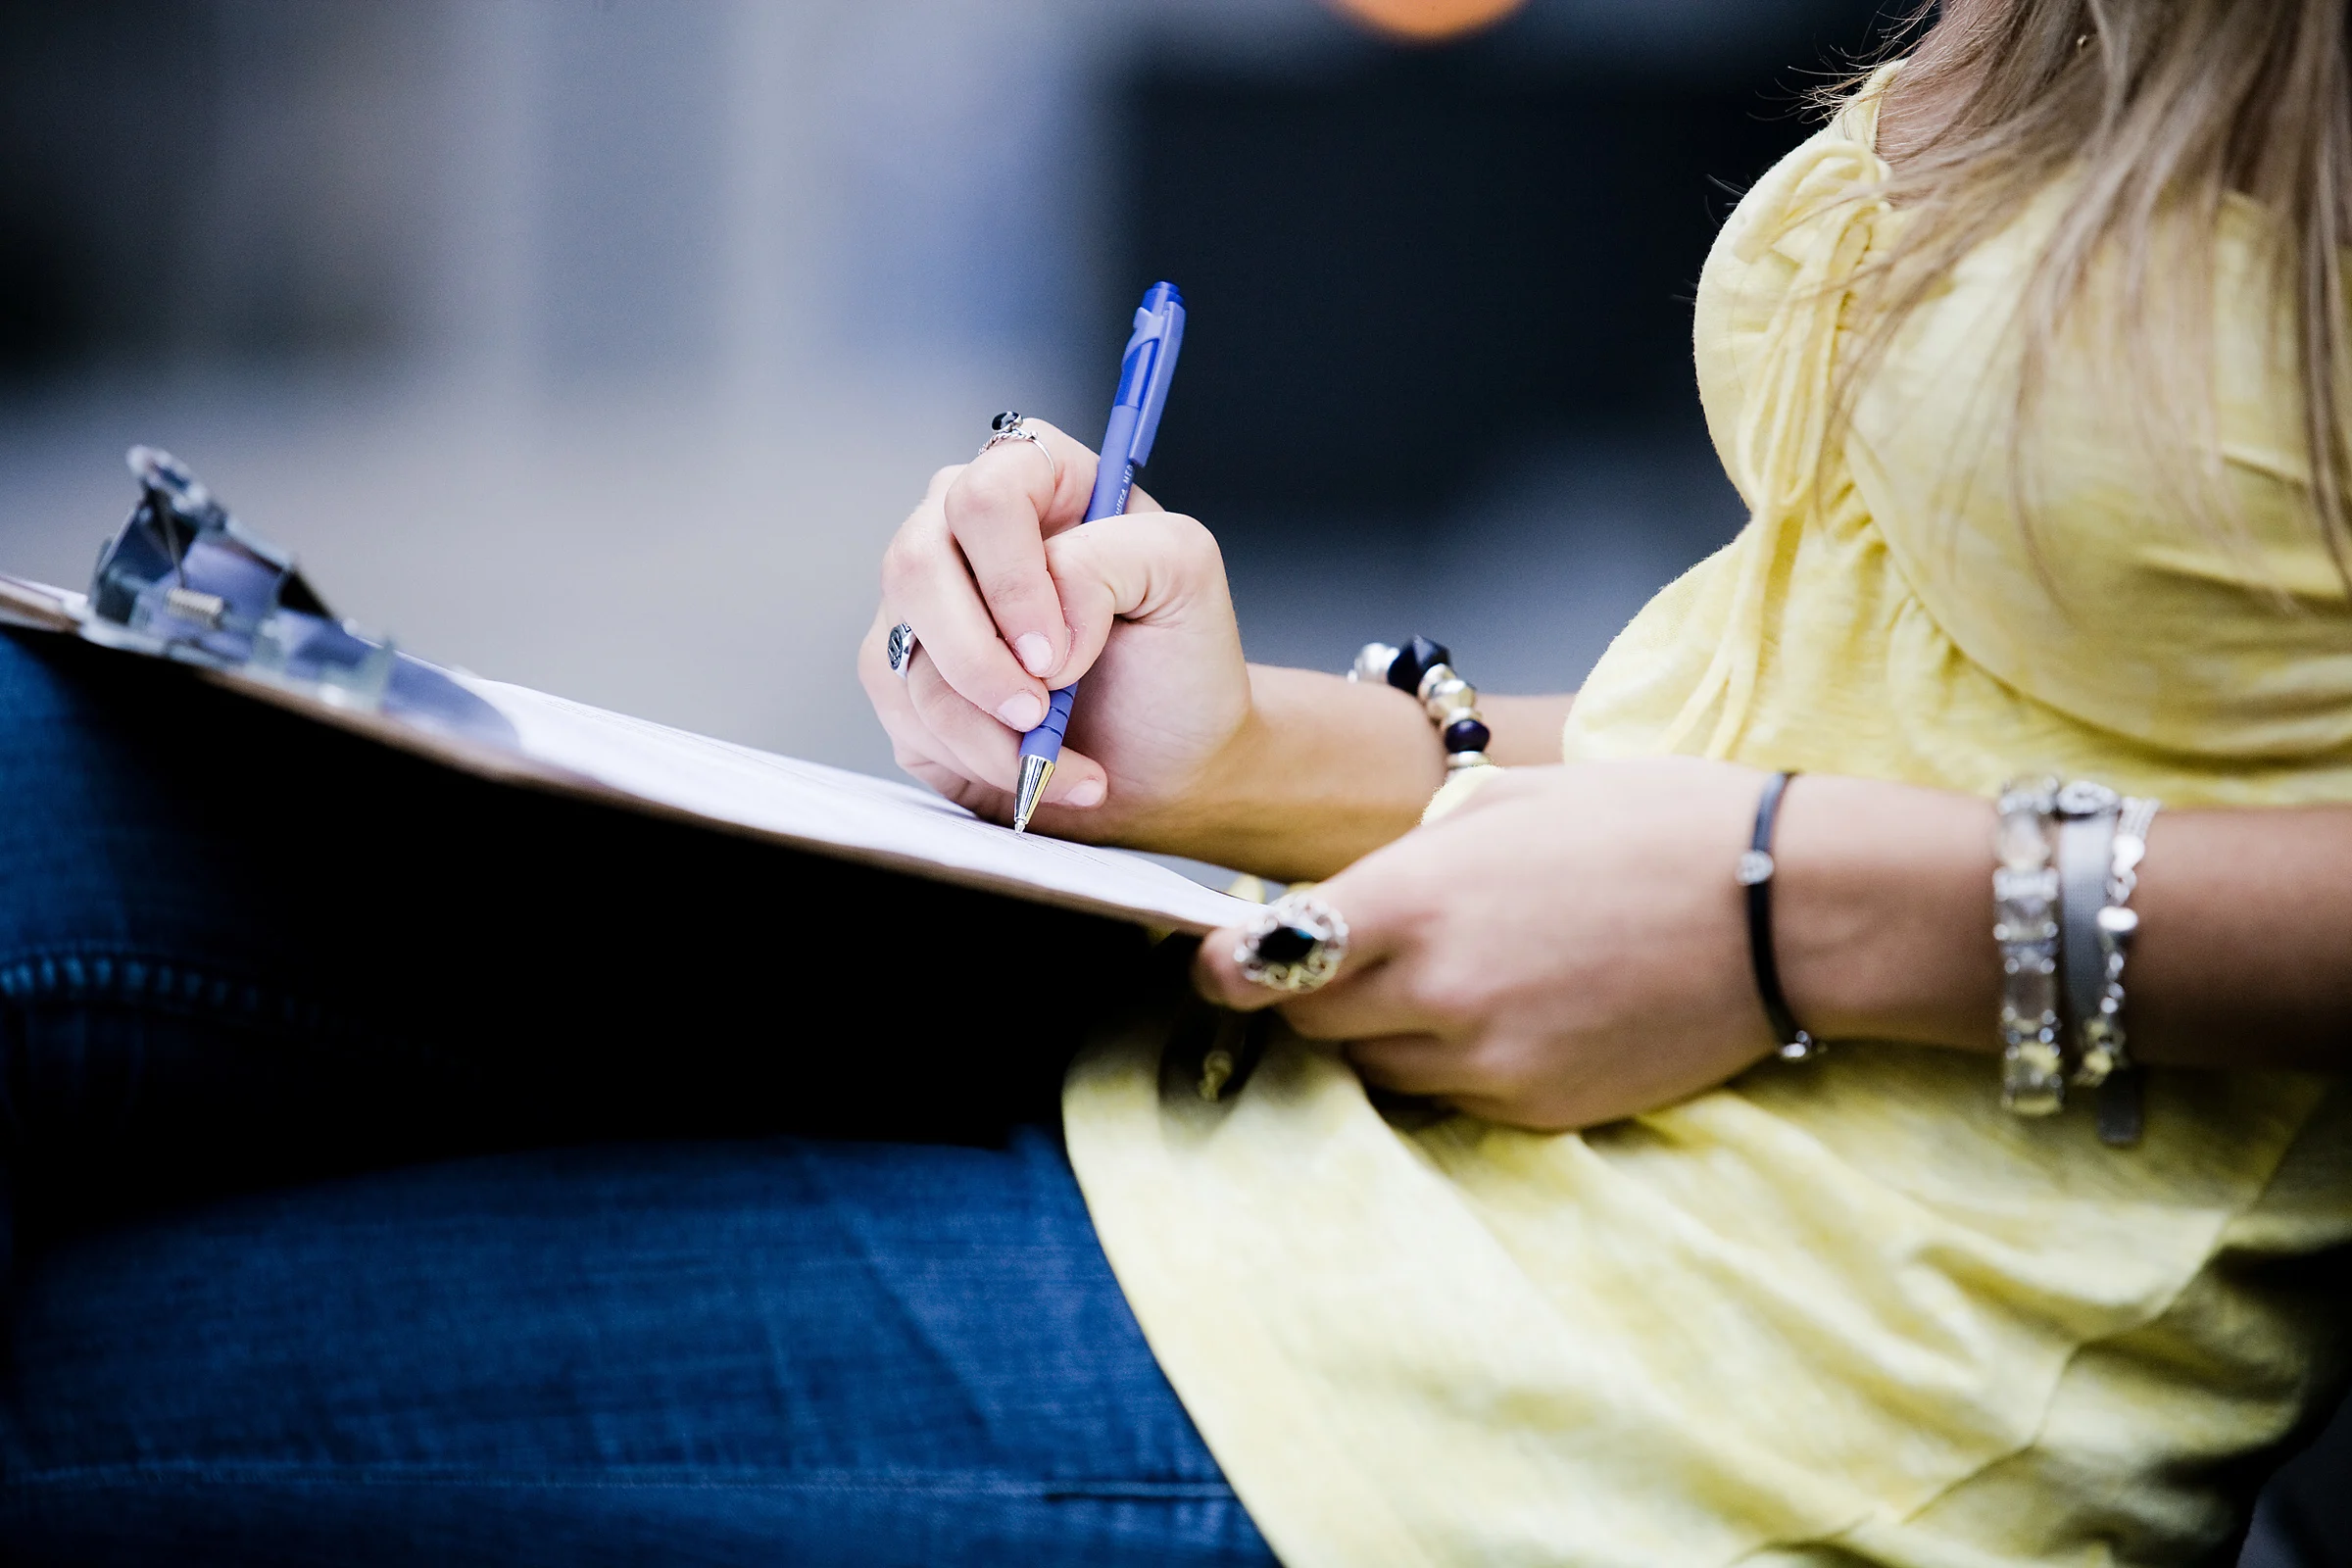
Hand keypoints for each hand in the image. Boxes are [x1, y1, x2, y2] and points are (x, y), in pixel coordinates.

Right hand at [857, 420, 1252, 839]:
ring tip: (1056, 756)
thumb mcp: (1185, 580)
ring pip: (903, 653)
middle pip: (915, 566)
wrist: (1165, 761)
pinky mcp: (902, 674)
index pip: (985, 495)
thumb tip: (1041, 619)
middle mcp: (963, 528)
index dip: (1012, 579)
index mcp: (1038, 480)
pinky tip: (1027, 770)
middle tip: (1039, 714)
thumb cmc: (1178, 664)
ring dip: (983, 727)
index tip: (1058, 654)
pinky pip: (902, 711)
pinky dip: (970, 757)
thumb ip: (1118, 556)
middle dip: (978, 661)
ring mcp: (924, 601)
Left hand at [1195, 759, 1782, 1130]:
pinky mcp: (1537, 1108)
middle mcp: (1436, 990)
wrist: (1784, 908)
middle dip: (1305, 994)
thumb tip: (1362, 888)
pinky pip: (1449, 1100)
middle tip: (1335, 961)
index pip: (1266, 957)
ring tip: (1435, 984)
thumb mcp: (1512, 800)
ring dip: (1377, 1034)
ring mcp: (1487, 1061)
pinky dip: (1448, 1067)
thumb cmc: (1655, 825)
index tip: (1216, 959)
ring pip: (1375, 1070)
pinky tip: (1501, 1016)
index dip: (1226, 964)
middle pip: (1308, 1024)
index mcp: (1416, 898)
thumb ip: (1415, 853)